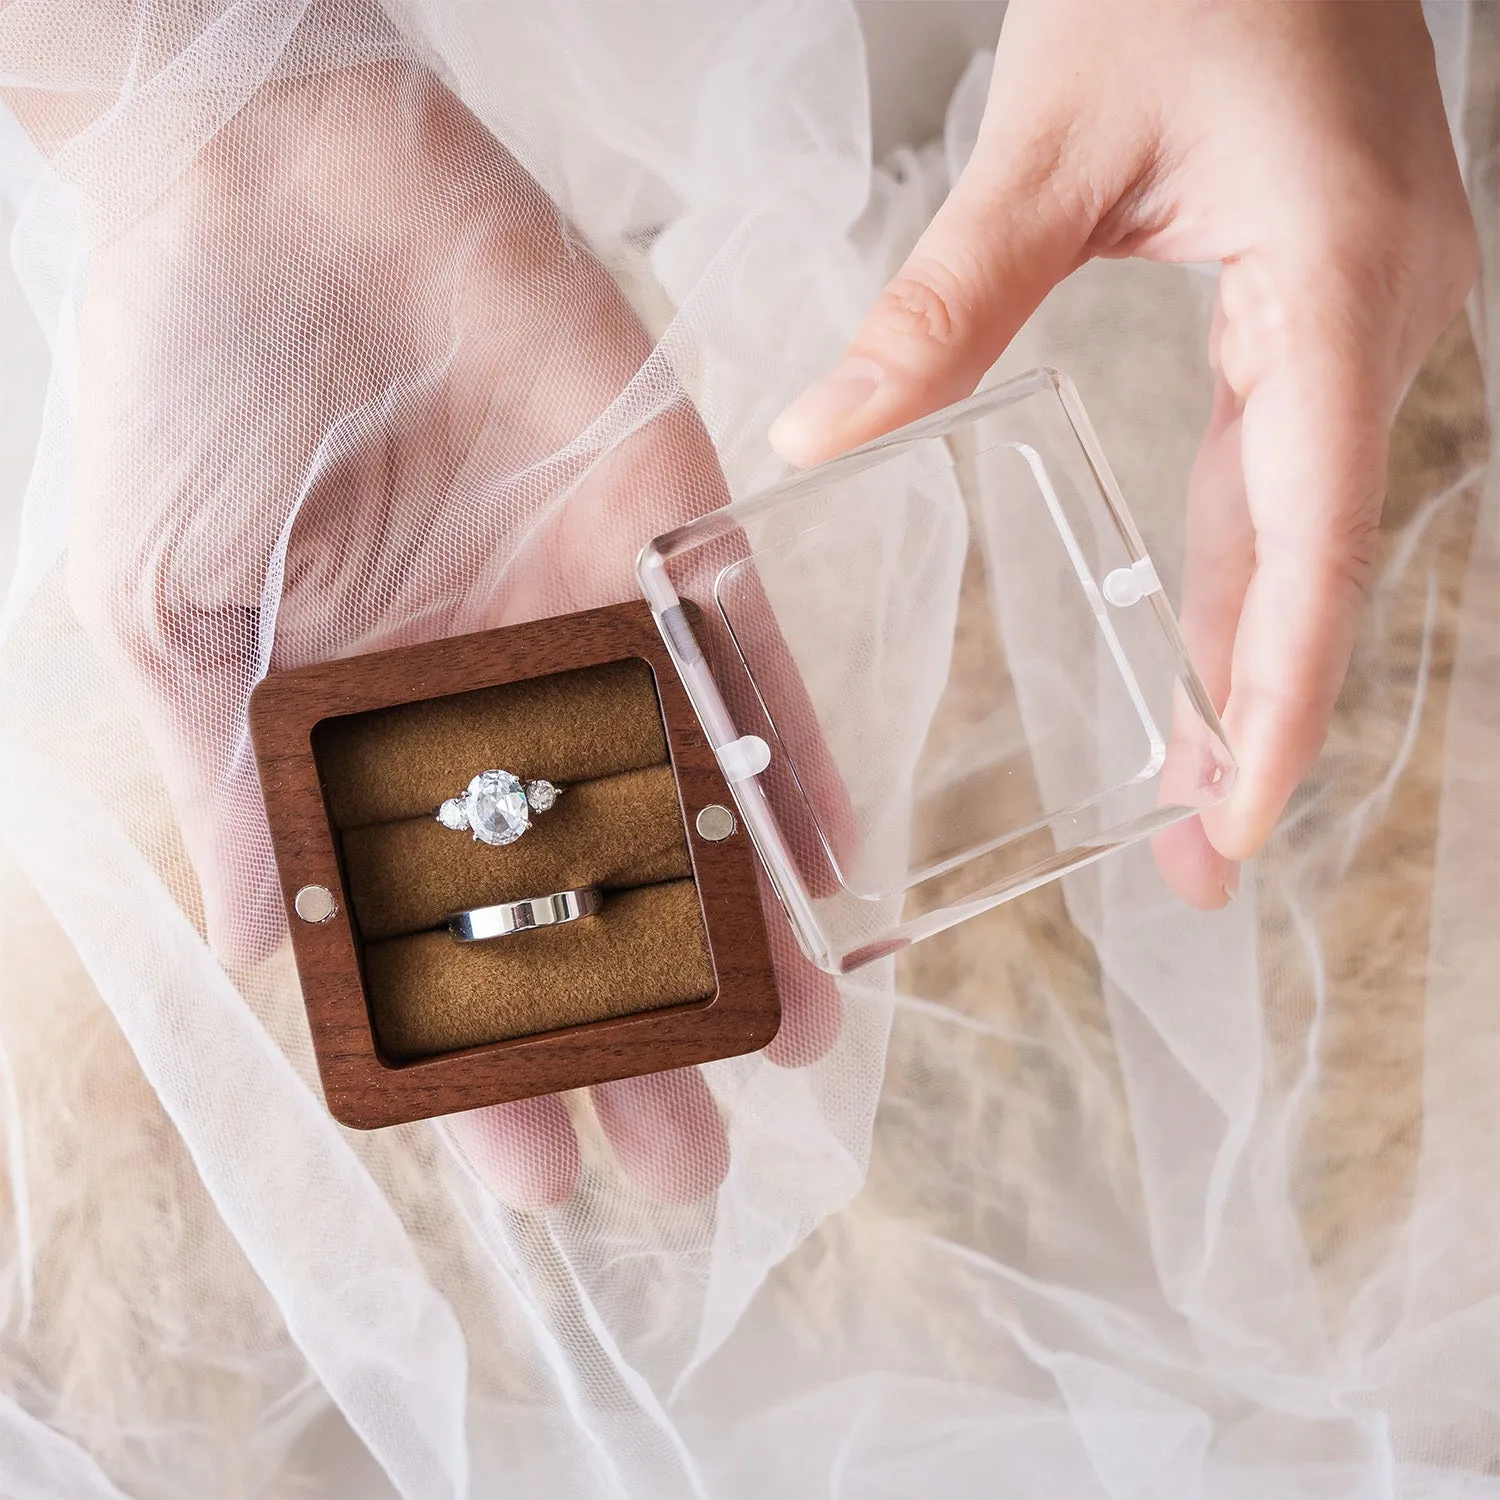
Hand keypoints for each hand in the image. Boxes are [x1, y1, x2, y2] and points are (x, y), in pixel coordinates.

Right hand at [58, 59, 839, 1205]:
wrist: (274, 175)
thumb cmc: (186, 385)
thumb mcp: (166, 611)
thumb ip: (232, 780)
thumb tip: (263, 956)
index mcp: (362, 739)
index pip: (437, 939)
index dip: (482, 1059)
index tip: (537, 1172)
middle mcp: (487, 696)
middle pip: (575, 900)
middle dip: (632, 1031)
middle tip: (691, 1166)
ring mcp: (583, 616)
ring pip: (675, 804)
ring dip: (734, 926)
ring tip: (795, 1043)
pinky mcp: (662, 525)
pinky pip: (740, 661)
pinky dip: (782, 759)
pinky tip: (824, 863)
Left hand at [769, 0, 1476, 906]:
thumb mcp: (1048, 140)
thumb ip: (939, 303)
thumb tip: (820, 430)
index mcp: (1329, 288)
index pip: (1309, 541)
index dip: (1277, 699)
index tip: (1235, 822)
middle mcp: (1378, 323)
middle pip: (1314, 563)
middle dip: (1259, 721)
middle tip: (1198, 863)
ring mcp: (1368, 319)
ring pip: (1307, 528)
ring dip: (1254, 660)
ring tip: (1194, 792)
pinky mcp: (1330, 309)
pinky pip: (1292, 470)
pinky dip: (1249, 573)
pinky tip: (1208, 649)